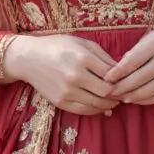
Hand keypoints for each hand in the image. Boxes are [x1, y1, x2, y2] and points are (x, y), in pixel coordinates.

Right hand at [3, 34, 119, 115]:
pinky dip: (96, 110)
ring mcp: (67, 91)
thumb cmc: (57, 46)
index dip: (121, 80)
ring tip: (113, 100)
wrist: (29, 58)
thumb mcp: (82, 43)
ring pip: (97, 104)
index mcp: (83, 58)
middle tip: (122, 93)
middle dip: (117, 94)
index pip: (111, 75)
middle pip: (106, 92)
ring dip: (109, 104)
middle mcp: (76, 76)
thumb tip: (120, 70)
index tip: (125, 81)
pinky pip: (84, 110)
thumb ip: (102, 56)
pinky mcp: (60, 102)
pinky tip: (101, 106)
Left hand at [104, 24, 153, 104]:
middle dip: (119, 88)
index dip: (116, 72)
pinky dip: (143, 101)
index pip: (132, 61)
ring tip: (119, 96)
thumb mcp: (153, 35)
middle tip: (107, 91)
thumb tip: (118, 68)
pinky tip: (134, 99)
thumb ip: (137, 50)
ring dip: (129, 96)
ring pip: (146, 92)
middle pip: (137, 79)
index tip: (105, 78)